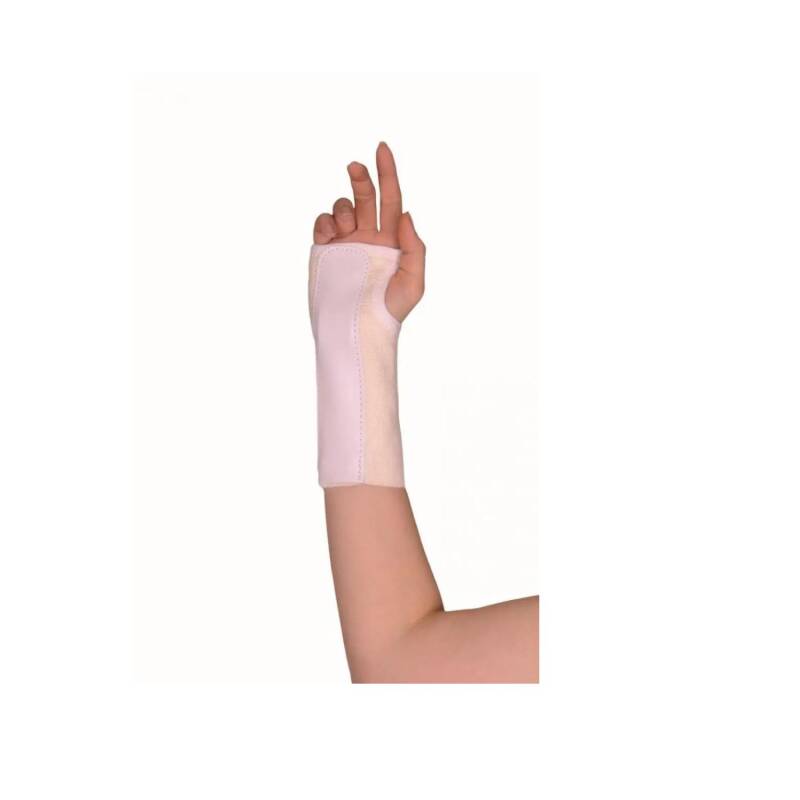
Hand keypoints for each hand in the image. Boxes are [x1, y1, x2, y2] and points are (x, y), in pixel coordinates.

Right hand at [313, 142, 425, 322]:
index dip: (388, 173)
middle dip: (361, 177)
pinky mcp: (325, 250)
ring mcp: (346, 242)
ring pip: (342, 207)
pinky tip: (331, 234)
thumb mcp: (413, 282)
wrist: (356, 330)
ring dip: (343, 208)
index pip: (391, 199)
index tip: (382, 148)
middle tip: (355, 166)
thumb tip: (407, 214)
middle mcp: (368, 237)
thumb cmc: (389, 311)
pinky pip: (322, 222)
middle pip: (365, 196)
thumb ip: (414, 247)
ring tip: (346, 231)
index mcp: (391, 240)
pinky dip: (325, 220)